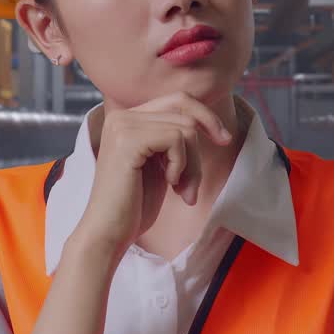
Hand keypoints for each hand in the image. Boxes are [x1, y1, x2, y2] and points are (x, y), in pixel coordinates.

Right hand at [72, 92, 231, 260]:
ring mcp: (123, 125)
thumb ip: (174, 140)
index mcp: (128, 119)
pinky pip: (177, 139)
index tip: (224, 139)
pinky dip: (182, 164)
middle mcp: (122, 116)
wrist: (109, 233)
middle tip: (195, 182)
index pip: (178, 100)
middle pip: (184, 109)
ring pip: (185, 127)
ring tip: (182, 190)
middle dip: (200, 145)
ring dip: (192, 164)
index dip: (206, 117)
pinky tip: (170, 183)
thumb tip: (211, 125)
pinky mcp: (128, 140)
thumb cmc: (135, 205)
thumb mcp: (160, 164)